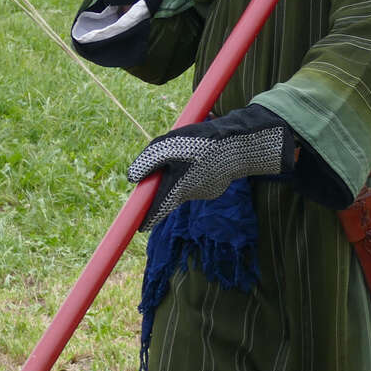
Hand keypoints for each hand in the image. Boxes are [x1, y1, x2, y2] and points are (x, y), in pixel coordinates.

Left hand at [128, 104, 298, 230]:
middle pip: (170, 196)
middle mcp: (189, 195)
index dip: (147, 219)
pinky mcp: (215, 188)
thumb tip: (132, 178)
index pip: (157, 211)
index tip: (141, 226)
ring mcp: (204, 192)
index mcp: (175, 188)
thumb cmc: (199, 143)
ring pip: (184, 187)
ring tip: (191, 153)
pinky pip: (198, 182)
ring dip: (181, 174)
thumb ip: (147, 162)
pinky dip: (196, 172)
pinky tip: (205, 158)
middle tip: (163, 168)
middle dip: (164, 186)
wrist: (237, 143)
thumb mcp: (166, 146)